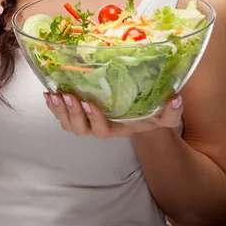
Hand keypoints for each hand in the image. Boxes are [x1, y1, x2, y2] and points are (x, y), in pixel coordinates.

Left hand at [44, 92, 182, 137]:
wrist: (137, 113)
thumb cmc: (148, 114)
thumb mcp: (162, 115)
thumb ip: (171, 112)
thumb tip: (175, 98)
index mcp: (116, 129)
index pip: (102, 131)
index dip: (94, 119)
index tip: (89, 102)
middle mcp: (98, 128)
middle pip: (80, 130)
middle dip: (72, 114)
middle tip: (68, 96)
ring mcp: (85, 123)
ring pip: (68, 124)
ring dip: (60, 111)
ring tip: (55, 95)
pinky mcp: (77, 115)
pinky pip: (61, 116)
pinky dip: (53, 107)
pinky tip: (49, 95)